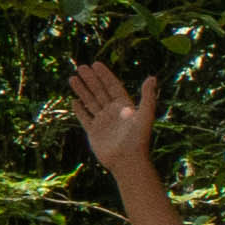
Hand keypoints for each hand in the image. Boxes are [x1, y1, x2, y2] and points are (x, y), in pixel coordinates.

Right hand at [67, 60, 159, 177]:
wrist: (127, 161)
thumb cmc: (138, 138)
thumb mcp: (145, 115)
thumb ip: (148, 96)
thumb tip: (152, 77)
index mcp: (125, 107)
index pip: (113, 87)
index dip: (105, 75)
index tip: (96, 64)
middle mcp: (114, 113)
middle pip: (100, 92)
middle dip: (91, 79)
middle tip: (81, 66)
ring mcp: (103, 122)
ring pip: (90, 102)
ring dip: (82, 90)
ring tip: (72, 78)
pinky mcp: (94, 132)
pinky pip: (85, 118)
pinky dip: (79, 110)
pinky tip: (74, 101)